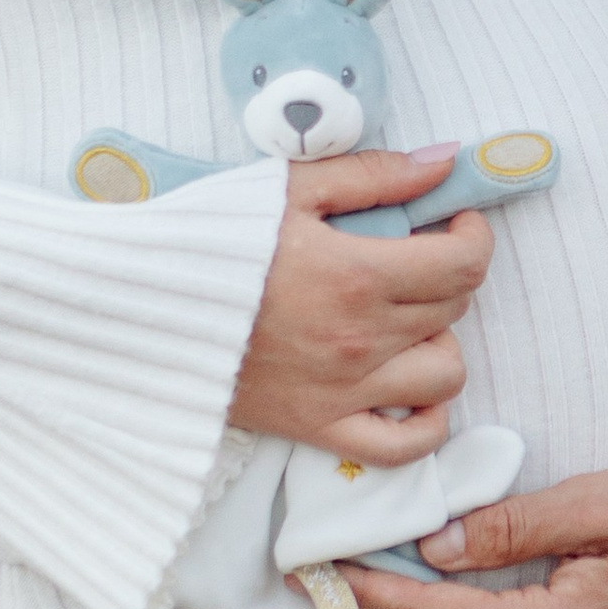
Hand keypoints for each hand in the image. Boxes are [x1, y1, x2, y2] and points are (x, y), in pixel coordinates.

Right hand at [230, 147, 494, 463]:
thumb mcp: (287, 188)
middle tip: (412, 258)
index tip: (453, 224)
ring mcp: (343, 390)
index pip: (464, 263)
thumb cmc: (206, 241)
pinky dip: (424, 421)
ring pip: (446, 375)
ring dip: (437, 341)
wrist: (134, 308)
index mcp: (357, 274)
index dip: (473, 236)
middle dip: (446, 276)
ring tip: (402, 319)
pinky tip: (407, 387)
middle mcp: (361, 338)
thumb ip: (373, 175)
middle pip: (454, 309)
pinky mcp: (318, 427)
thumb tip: (443, 162)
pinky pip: (404, 446)